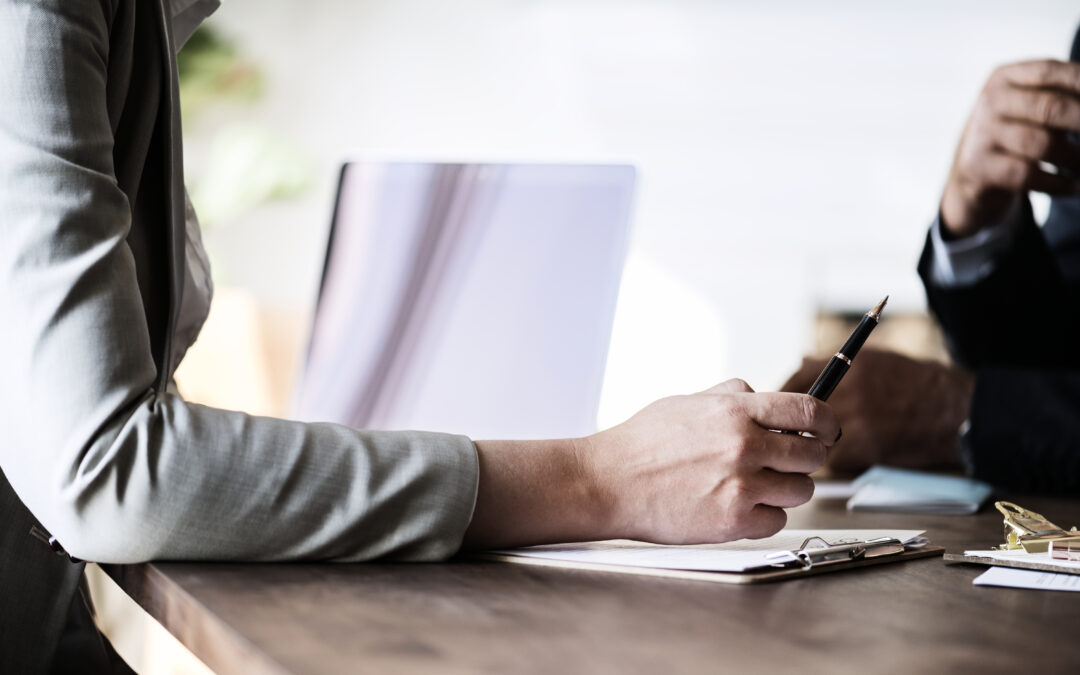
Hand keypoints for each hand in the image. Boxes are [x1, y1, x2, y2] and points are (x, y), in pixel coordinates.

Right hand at [580, 378, 839, 543]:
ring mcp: (742, 485)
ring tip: (753, 485)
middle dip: (804, 458)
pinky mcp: (734, 521)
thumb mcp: (687, 402)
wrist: (609, 482)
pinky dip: (763, 516)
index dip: (827, 422)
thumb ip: (730, 396)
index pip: (810, 411)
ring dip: (784, 488)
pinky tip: (737, 506)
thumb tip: (761, 394)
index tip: (828, 430)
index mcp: (736, 411)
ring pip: (801, 490)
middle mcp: (745, 445)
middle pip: (813, 454)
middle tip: (785, 462)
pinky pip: (777, 520)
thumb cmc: (641, 443)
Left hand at [781, 349, 973, 474]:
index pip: (794, 382)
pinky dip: (842, 460)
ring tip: (833, 442)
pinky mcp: (869, 447)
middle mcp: (850, 391)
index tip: (777, 411)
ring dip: (816, 446)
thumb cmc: (915, 383)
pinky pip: (837, 460)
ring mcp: (859, 419)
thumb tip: (801, 365)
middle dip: (793, 428)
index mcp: (848, 367)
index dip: (782, 400)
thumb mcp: (874, 359)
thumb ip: (834, 364)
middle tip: (792, 436)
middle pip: (799, 415)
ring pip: (814, 440)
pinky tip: (859, 451)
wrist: (953, 411)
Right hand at [941, 59, 1079, 237]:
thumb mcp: (1031, 107)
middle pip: (1050, 108)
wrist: (970, 174)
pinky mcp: (978, 167)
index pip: (1052, 71)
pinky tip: (1076, 186)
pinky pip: (1027, 175)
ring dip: (1076, 159)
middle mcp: (990, 101)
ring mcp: (981, 134)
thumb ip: (1064, 97)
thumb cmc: (1014, 134)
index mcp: (1005, 77)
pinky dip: (1059, 184)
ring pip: (1042, 145)